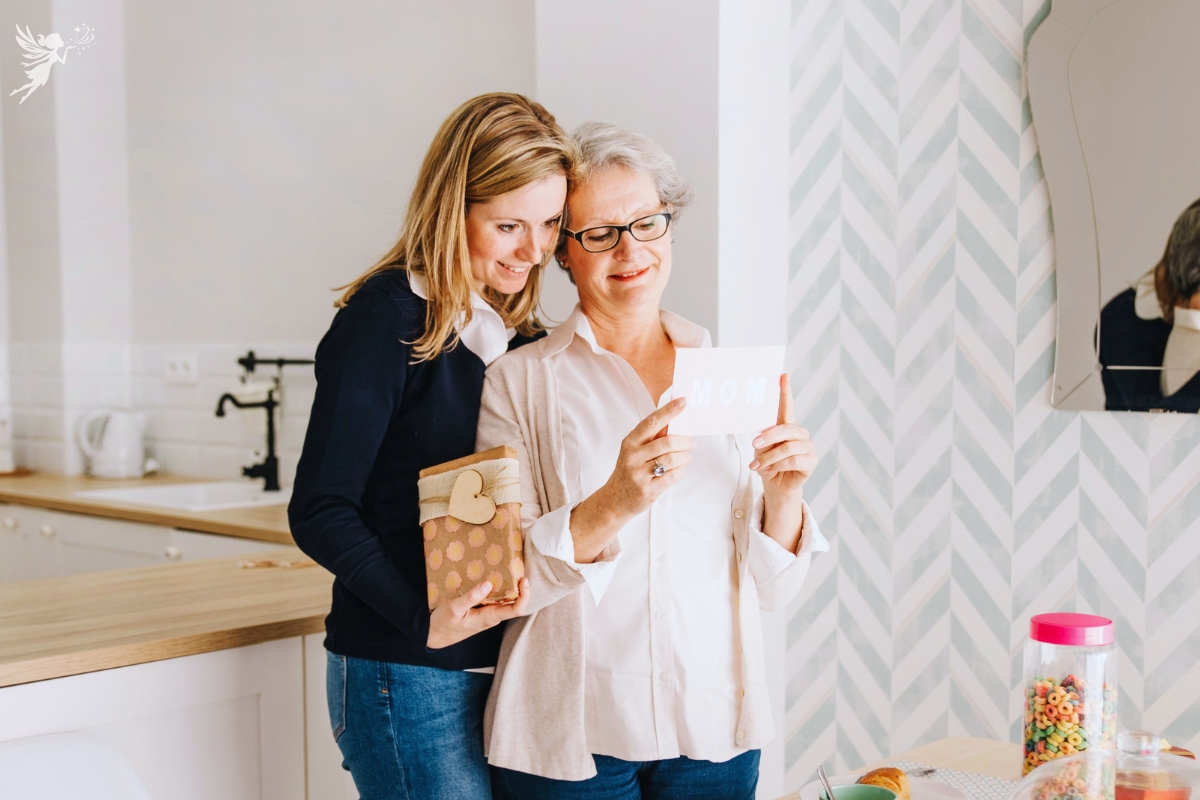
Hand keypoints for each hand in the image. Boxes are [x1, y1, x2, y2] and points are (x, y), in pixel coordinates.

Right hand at [427, 577, 529, 649]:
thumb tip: (488, 584)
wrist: (434, 636)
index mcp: (489, 618)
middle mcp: (492, 616)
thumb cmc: (443, 624)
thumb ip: (471, 597)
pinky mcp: (482, 610)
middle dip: (520, 587)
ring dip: (510, 586)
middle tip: (517, 567)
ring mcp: (488, 614)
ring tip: (508, 568)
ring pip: (505, 600)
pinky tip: (493, 576)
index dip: (525, 596)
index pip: (516, 610)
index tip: (524, 580)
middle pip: (515, 603)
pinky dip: (498, 588)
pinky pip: (496, 599)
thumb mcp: (454, 609)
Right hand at [568, 398, 692, 562]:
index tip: (683, 402)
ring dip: (685, 457)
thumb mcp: (634, 451)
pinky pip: (673, 476)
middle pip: (667, 443)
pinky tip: (679, 469)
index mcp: (630, 442)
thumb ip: (651, 438)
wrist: (614, 500)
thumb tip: (674, 420)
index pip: (651, 422)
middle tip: (691, 443)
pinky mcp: (648, 490)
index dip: (669, 411)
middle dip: (684, 442)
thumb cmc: (629, 470)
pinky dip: (681, 470)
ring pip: (672, 460)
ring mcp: (639, 475)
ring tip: (686, 457)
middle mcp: (633, 457)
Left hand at [750, 374, 816, 506]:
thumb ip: (763, 438)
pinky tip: (771, 471)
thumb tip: (758, 434)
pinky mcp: (811, 461)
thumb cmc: (768, 463)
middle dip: (769, 437)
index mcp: (786, 426)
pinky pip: (794, 461)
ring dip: (769, 458)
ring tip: (757, 466)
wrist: (775, 485)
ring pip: (788, 447)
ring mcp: (808, 447)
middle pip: (787, 428)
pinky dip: (778, 466)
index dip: (785, 391)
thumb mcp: (761, 449)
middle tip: (754, 445)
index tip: (783, 376)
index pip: (787, 406)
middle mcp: (800, 434)